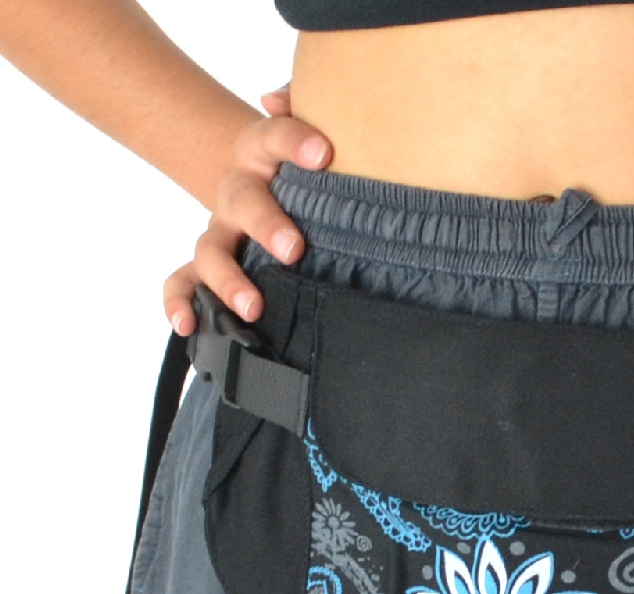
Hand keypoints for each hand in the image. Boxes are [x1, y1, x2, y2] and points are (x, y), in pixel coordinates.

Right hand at [163, 84, 330, 334]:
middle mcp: (238, 191)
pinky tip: (187, 324)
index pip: (275, 136)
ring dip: (228, 278)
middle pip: (243, 201)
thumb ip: (302, 110)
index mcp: (263, 153)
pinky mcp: (209, 263)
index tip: (323, 154)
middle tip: (293, 249)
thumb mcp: (310, 136)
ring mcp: (221, 230)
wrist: (264, 179)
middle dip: (265, 225)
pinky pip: (183, 281)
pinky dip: (179, 302)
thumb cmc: (300, 166)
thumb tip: (274, 98)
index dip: (294, 141)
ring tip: (254, 306)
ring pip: (212, 250)